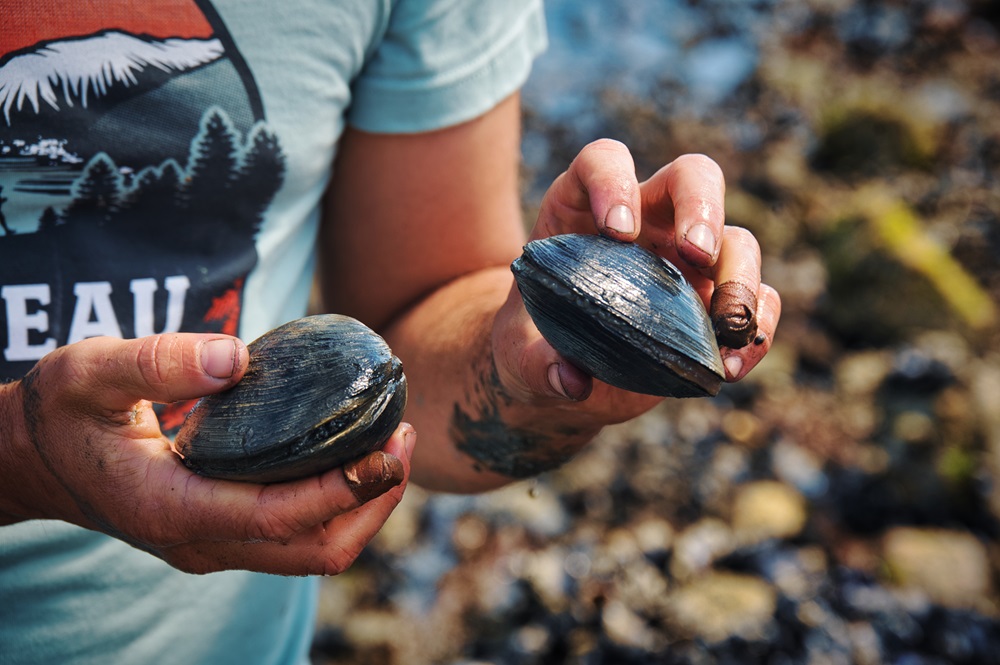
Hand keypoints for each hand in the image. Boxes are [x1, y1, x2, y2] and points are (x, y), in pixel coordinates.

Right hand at [0, 334, 414, 574]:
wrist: (35, 457)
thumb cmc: (63, 412)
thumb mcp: (91, 371)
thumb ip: (157, 361)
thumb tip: (235, 359)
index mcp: (169, 509)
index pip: (275, 518)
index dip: (340, 491)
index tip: (387, 450)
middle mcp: (199, 542)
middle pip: (312, 550)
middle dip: (372, 503)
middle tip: (404, 438)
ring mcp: (214, 545)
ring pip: (311, 551)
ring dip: (363, 507)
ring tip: (394, 443)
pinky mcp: (223, 533)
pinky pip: (296, 535)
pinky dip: (338, 503)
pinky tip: (354, 453)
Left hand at [494, 140, 780, 423]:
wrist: (562, 374)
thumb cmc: (533, 344)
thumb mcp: (518, 353)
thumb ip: (535, 361)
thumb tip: (570, 380)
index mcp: (586, 207)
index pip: (604, 162)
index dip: (614, 182)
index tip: (617, 232)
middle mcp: (646, 219)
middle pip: (692, 177)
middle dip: (702, 208)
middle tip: (696, 254)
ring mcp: (686, 258)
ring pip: (735, 240)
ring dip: (741, 278)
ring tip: (725, 328)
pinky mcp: (713, 302)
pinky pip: (755, 300)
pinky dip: (757, 327)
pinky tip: (734, 364)